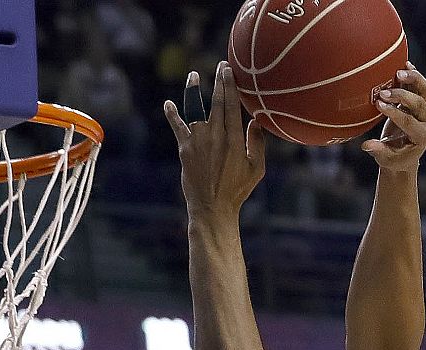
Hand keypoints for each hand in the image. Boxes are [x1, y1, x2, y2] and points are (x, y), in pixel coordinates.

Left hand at [164, 62, 266, 220]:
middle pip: (217, 102)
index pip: (233, 106)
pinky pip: (178, 126)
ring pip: (196, 108)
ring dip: (193, 90)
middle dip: (219, 82)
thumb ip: (257, 144)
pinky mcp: (185, 149)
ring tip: (194, 75)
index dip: (231, 86)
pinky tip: (168, 103)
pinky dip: (172, 114)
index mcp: (235, 139)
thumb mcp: (256, 169)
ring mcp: (198, 141)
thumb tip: (256, 122)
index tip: (230, 70)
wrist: (212, 208)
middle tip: (221, 66)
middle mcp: (216, 136)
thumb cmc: (237, 190)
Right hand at [364, 65, 425, 171]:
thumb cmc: (394, 156)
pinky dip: (414, 73)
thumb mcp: (386, 158)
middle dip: (401, 96)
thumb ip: (378, 151)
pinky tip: (404, 63)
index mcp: (422, 137)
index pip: (409, 122)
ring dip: (413, 79)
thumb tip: (366, 145)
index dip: (394, 112)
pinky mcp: (425, 99)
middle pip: (419, 104)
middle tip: (383, 92)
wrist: (405, 152)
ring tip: (398, 72)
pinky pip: (422, 84)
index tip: (379, 104)